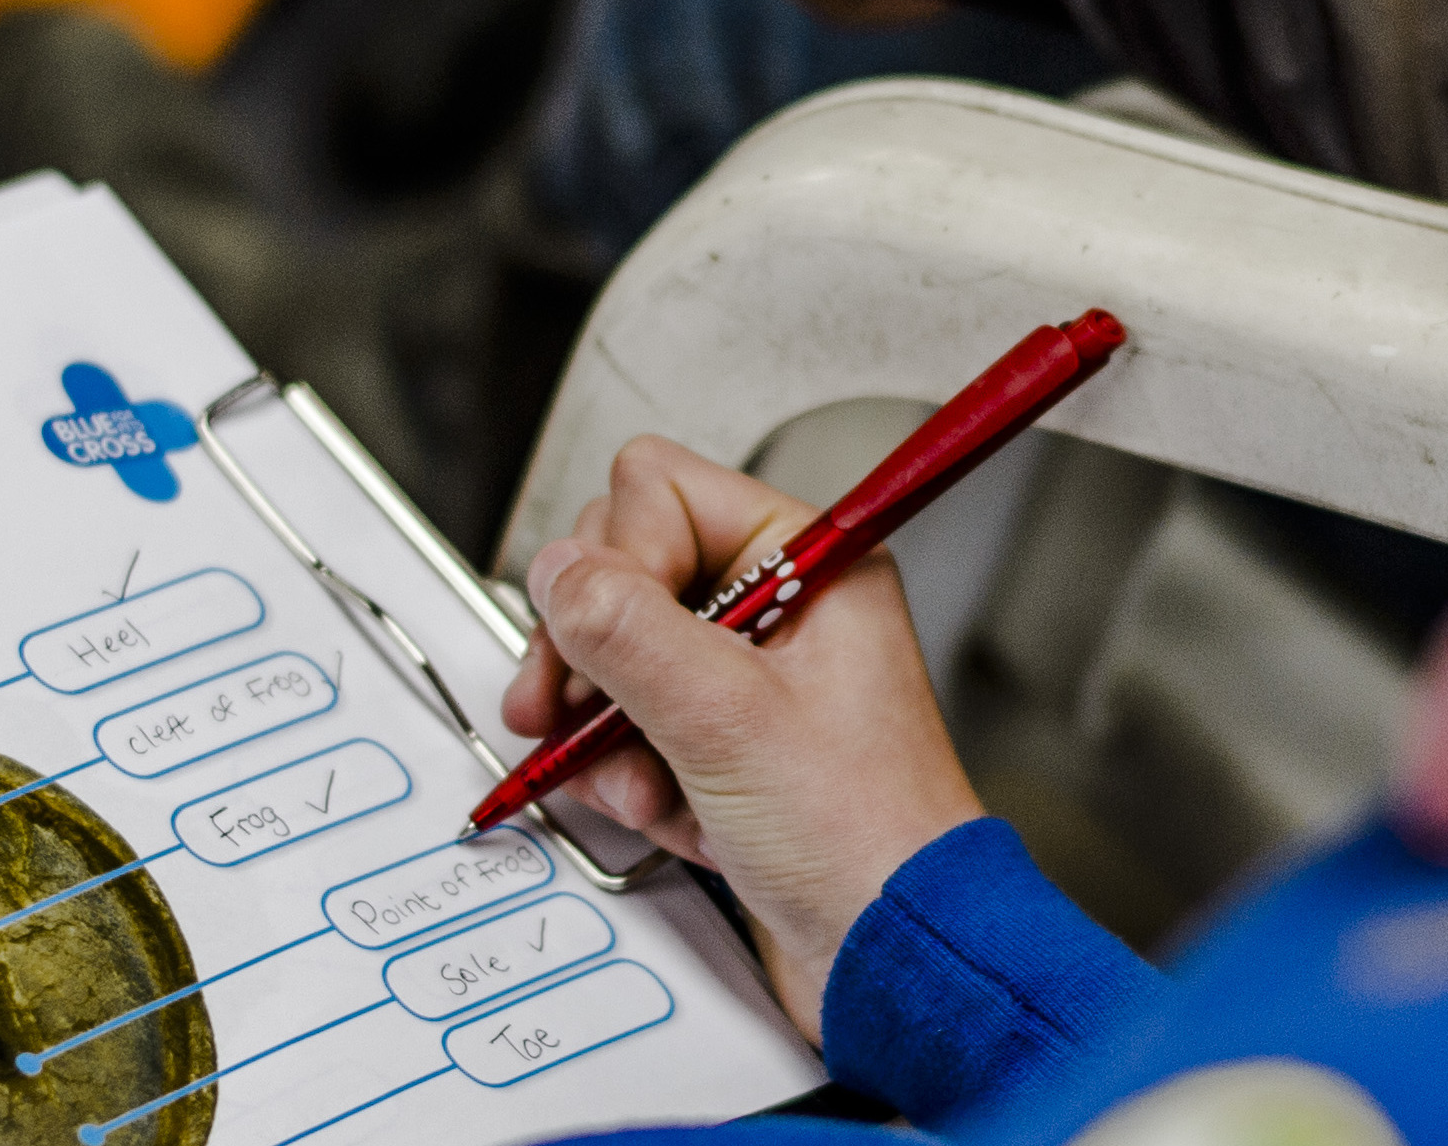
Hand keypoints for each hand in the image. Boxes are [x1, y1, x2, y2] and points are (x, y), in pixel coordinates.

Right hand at [502, 437, 984, 1037]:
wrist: (889, 955)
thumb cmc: (864, 840)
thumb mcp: (727, 720)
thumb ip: (628, 631)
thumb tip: (559, 573)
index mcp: (807, 563)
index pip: (660, 492)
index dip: (619, 558)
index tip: (608, 636)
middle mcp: (774, 608)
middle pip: (621, 570)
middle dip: (594, 654)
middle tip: (576, 707)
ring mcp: (743, 680)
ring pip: (613, 655)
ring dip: (607, 730)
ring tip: (643, 784)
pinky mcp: (718, 746)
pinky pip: (627, 728)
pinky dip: (627, 774)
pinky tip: (661, 812)